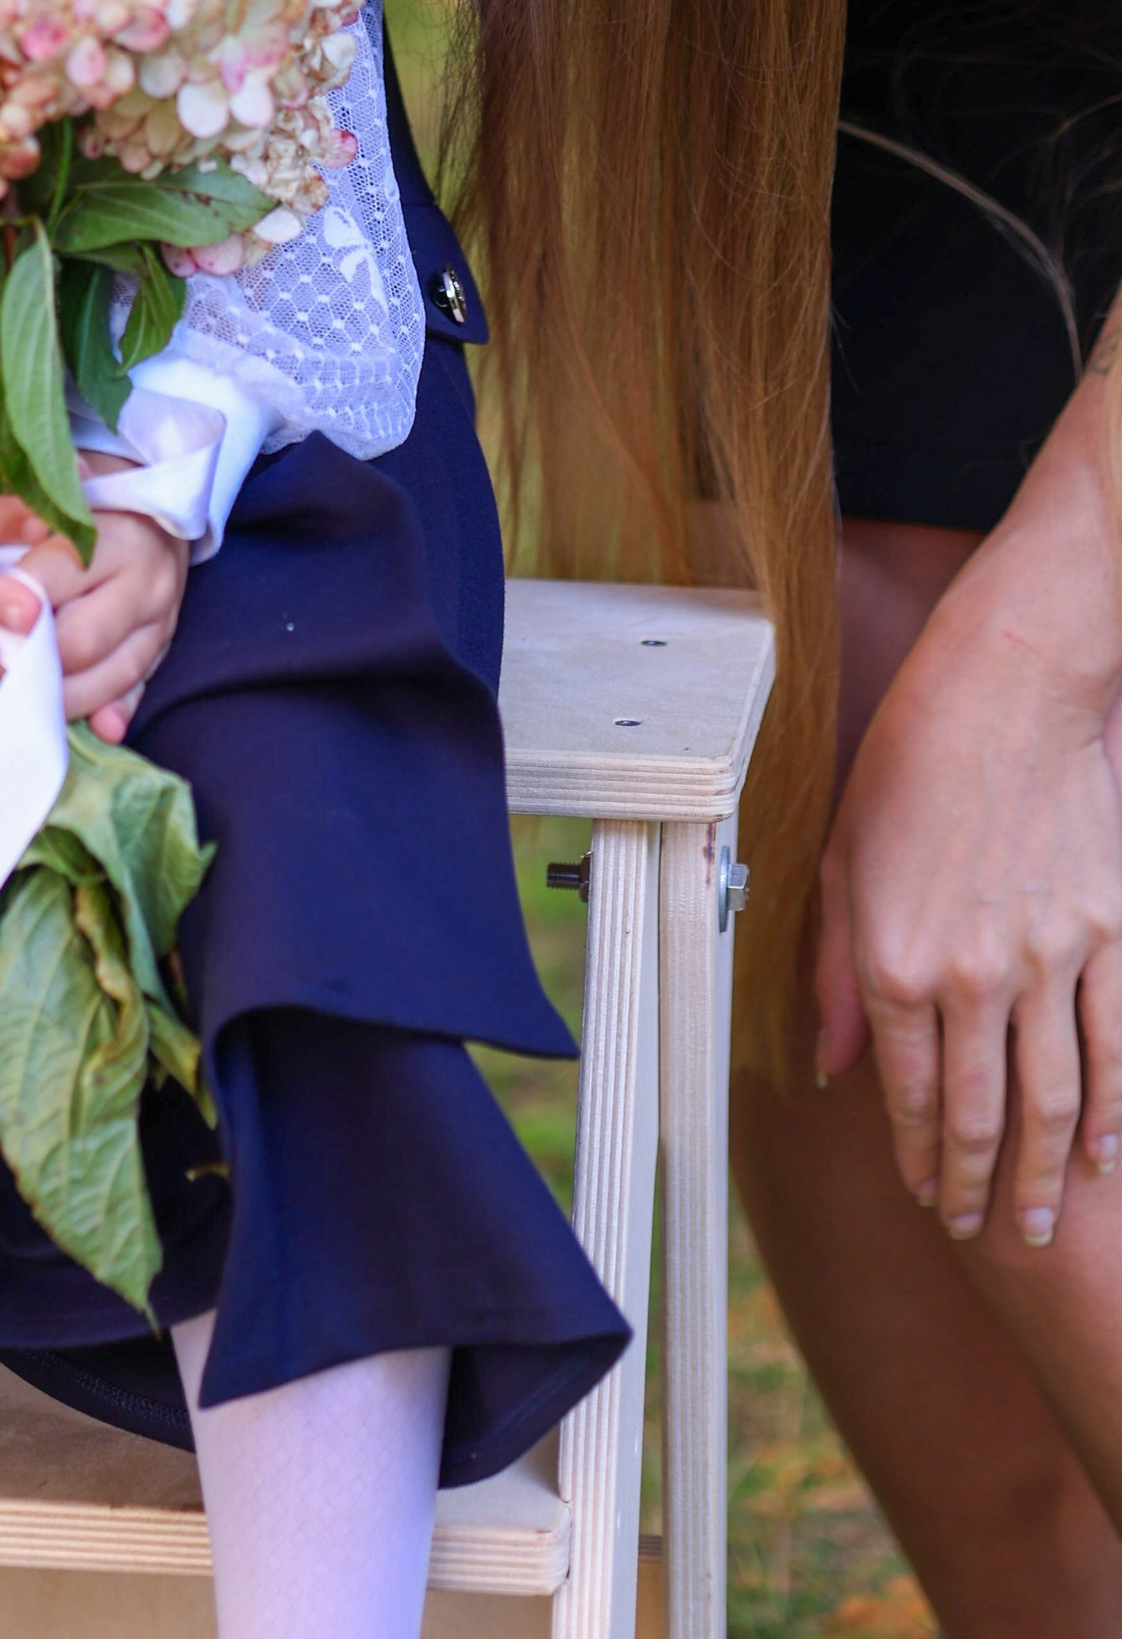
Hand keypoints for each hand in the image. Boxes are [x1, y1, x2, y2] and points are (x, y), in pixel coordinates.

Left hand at [0, 490, 189, 740]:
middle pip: (81, 641)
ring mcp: (160, 620)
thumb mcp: (60, 496)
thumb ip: (22, 516)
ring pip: (110, 677)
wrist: (156, 507)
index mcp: (112, 536)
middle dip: (29, 664)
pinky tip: (89, 727)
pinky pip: (137, 690)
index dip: (6, 608)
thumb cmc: (90, 498)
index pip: (50, 583)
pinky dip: (110, 712)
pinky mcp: (162, 647)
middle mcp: (144, 581)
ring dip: (59, 699)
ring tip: (14, 704)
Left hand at [817, 375, 1121, 1249]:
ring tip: (1044, 1226)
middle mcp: (973, 972)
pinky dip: (1114, 1111)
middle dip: (979, 1186)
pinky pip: (1119, 1046)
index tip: (926, 1200)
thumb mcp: (843, 861)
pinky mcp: (1111, 934)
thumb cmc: (912, 765)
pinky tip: (1105, 1154)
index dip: (915, 1157)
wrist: (1008, 690)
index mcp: (898, 958)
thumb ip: (839, 972)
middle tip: (985, 1237)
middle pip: (979, 1111)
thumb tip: (834, 1064)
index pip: (904, 1091)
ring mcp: (1051, 958)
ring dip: (1045, 1172)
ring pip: (1052, 1096)